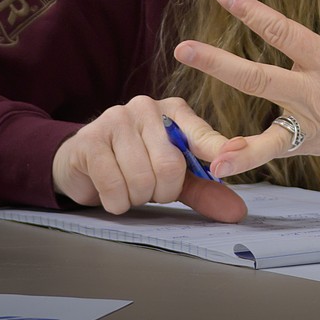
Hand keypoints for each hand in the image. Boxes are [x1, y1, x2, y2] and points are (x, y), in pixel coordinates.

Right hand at [51, 95, 246, 221]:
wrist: (82, 162)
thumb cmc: (136, 165)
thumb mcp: (174, 175)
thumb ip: (204, 189)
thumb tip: (238, 212)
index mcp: (174, 110)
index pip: (201, 134)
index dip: (218, 151)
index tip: (232, 160)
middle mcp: (147, 107)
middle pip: (170, 166)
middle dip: (162, 192)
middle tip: (151, 190)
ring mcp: (116, 119)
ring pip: (141, 179)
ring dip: (137, 198)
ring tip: (130, 188)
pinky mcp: (90, 140)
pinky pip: (114, 186)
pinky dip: (117, 202)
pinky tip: (112, 193)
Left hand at [174, 0, 319, 178]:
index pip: (284, 33)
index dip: (253, 13)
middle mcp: (317, 93)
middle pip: (258, 78)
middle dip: (218, 63)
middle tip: (184, 48)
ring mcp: (313, 123)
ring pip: (261, 127)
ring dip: (224, 131)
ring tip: (188, 135)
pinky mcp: (314, 144)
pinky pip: (276, 152)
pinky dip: (248, 159)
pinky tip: (219, 164)